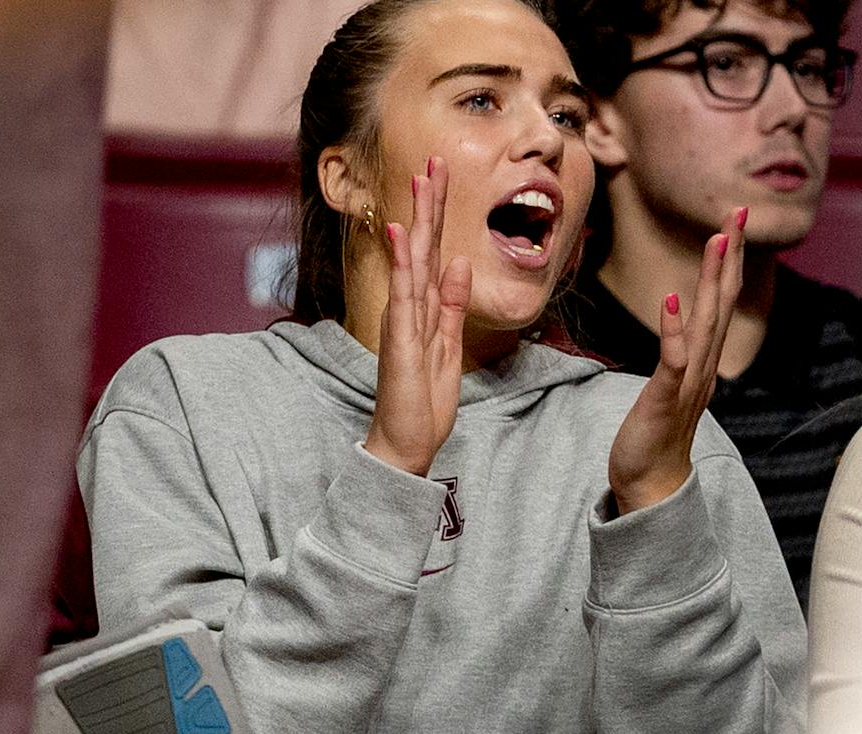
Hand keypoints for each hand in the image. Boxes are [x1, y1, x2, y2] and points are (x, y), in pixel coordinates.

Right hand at [364, 157, 471, 477]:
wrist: (407, 441)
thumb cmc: (424, 400)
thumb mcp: (450, 344)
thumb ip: (453, 305)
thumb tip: (461, 263)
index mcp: (427, 308)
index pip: (434, 253)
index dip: (438, 216)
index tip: (442, 179)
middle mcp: (411, 308)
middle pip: (421, 247)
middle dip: (428, 205)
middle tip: (433, 162)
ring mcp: (403, 321)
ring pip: (412, 261)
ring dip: (416, 222)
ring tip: (420, 184)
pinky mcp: (401, 340)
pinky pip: (404, 296)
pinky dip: (403, 266)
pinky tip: (400, 238)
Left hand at [608, 207, 746, 513]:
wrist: (650, 487)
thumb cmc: (654, 437)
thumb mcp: (668, 387)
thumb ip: (678, 357)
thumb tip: (680, 328)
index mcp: (702, 361)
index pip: (719, 303)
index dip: (726, 263)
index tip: (730, 224)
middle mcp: (702, 367)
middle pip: (721, 303)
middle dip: (729, 257)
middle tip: (735, 212)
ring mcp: (687, 383)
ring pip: (705, 324)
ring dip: (712, 281)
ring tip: (717, 240)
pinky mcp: (664, 400)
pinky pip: (673, 362)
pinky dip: (675, 331)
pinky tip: (673, 302)